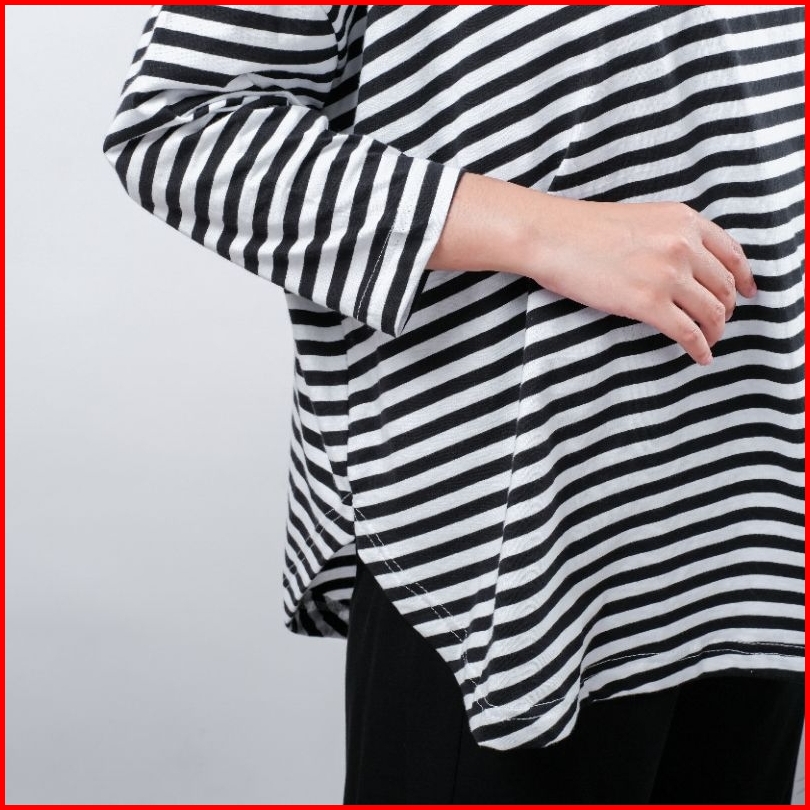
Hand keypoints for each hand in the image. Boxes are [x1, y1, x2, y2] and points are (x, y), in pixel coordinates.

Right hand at [525, 197, 756, 364]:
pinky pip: (688, 333)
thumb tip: (689, 267)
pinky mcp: (648, 304)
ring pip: (712, 312)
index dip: (745, 278)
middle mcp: (684, 246)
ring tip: (709, 341)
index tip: (748, 292)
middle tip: (719, 321)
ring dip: (715, 331)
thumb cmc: (585, 229)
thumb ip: (672, 236)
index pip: (732, 254)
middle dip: (726, 309)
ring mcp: (668, 276)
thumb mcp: (643, 219)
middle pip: (725, 287)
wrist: (553, 237)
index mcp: (685, 221)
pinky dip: (700, 348)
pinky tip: (700, 357)